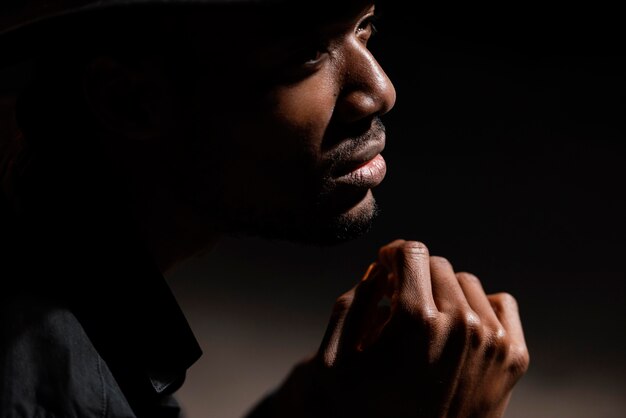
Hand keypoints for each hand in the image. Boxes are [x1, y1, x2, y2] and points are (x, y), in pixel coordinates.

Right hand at [267, 240, 528, 417]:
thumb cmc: (366, 413)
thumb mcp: (335, 360)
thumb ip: (354, 302)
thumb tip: (379, 269)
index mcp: (417, 321)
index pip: (412, 251)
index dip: (392, 254)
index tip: (386, 265)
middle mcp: (461, 325)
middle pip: (438, 266)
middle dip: (414, 275)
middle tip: (400, 299)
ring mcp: (492, 342)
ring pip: (467, 283)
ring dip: (444, 292)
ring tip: (427, 319)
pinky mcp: (512, 359)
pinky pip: (501, 304)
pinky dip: (480, 307)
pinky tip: (458, 327)